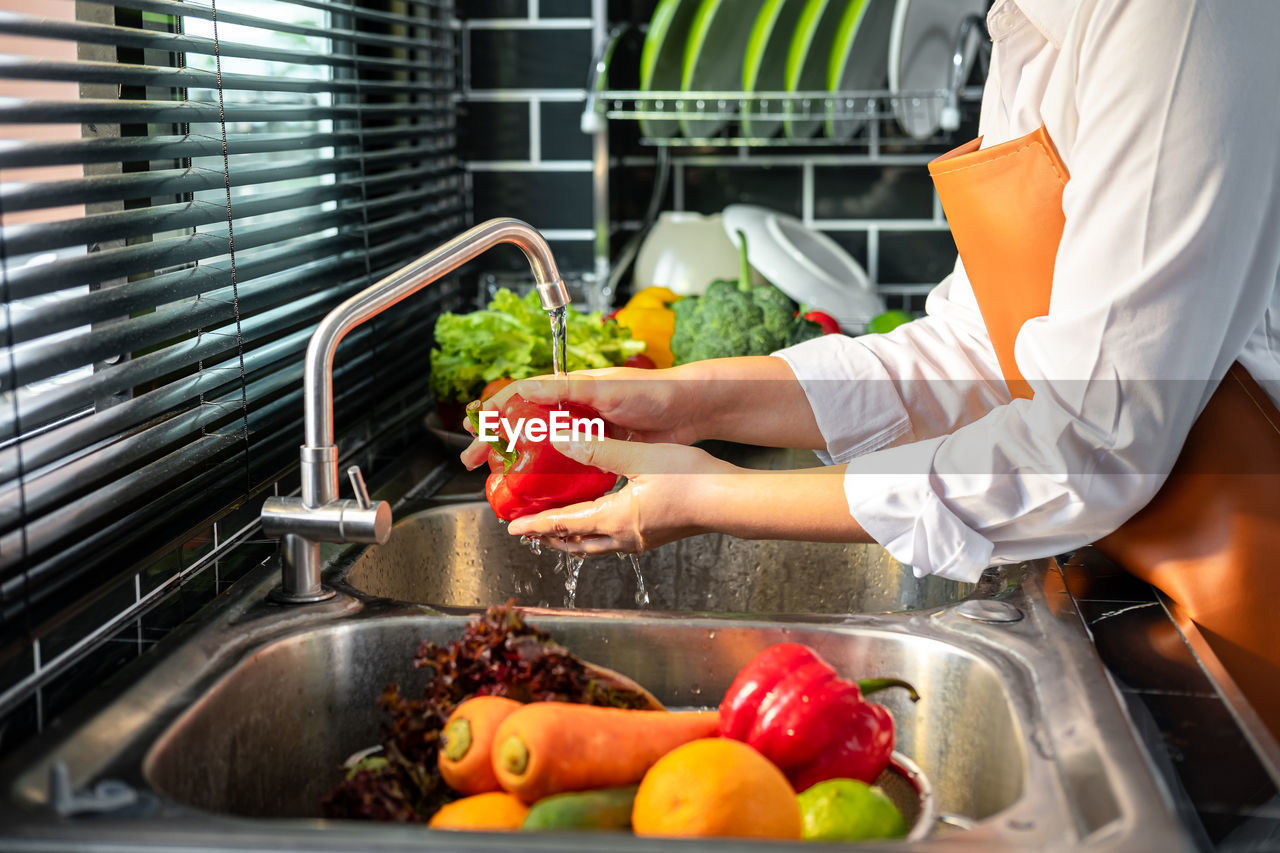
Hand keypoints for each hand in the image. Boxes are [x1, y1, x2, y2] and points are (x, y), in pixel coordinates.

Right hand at [461, 367, 696, 469]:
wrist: (690, 411)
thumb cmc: (652, 392)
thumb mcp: (606, 389)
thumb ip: (567, 390)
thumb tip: (525, 390)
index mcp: (572, 390)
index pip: (522, 396)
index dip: (494, 409)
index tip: (472, 425)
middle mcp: (575, 411)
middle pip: (525, 426)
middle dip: (496, 443)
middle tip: (473, 461)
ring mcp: (588, 434)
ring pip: (543, 450)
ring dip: (519, 465)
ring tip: (498, 481)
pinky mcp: (603, 454)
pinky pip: (570, 468)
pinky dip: (551, 479)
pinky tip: (539, 493)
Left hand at [505, 435, 735, 554]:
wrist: (728, 500)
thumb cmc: (690, 479)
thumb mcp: (639, 457)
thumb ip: (597, 450)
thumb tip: (560, 439)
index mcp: (613, 518)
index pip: (563, 525)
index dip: (535, 527)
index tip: (513, 529)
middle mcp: (622, 537)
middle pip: (575, 543)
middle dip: (549, 538)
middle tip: (528, 531)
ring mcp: (640, 540)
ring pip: (594, 547)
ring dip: (571, 540)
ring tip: (556, 532)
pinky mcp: (654, 536)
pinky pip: (613, 542)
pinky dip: (594, 536)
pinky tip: (599, 523)